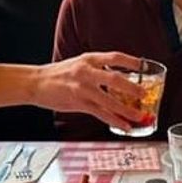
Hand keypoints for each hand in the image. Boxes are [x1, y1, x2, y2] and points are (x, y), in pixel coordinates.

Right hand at [26, 52, 149, 130]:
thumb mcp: (78, 64)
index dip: (131, 61)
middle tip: (145, 94)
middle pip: (115, 79)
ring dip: (126, 109)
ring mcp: (82, 88)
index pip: (114, 57)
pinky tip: (123, 125)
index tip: (144, 66)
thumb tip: (117, 78)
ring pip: (109, 100)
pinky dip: (114, 120)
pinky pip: (100, 113)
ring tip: (139, 116)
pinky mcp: (78, 103)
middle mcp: (86, 72)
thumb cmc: (57, 74)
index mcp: (88, 59)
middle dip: (132, 88)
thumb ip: (97, 69)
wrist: (36, 82)